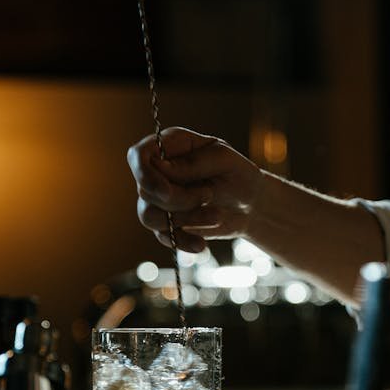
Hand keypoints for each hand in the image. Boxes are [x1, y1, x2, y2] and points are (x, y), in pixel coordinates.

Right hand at [127, 127, 261, 252]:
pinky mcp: (167, 222)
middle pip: (146, 190)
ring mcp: (160, 198)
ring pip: (149, 216)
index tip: (166, 191)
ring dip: (185, 220)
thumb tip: (159, 167)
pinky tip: (201, 244)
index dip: (144, 174)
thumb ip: (193, 163)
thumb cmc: (239, 175)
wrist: (251, 205)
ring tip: (216, 216)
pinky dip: (183, 241)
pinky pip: (163, 236)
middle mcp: (159, 171)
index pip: (138, 155)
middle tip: (209, 195)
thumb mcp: (224, 161)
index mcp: (171, 146)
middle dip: (179, 200)